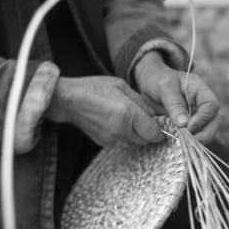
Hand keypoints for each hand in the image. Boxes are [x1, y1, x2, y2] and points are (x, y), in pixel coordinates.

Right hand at [45, 76, 163, 146]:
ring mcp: (111, 138)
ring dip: (133, 132)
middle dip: (147, 132)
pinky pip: (120, 139)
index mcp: (128, 114)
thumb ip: (140, 101)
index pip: (153, 133)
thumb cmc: (94, 88)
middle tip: (144, 120)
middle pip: (145, 140)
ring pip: (132, 140)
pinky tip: (111, 120)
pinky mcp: (103, 143)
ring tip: (123, 116)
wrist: (68, 100)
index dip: (159, 132)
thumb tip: (152, 114)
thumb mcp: (121, 86)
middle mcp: (121, 129)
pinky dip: (121, 132)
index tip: (160, 127)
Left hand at [133, 51, 219, 144]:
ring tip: (179, 141)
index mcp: (199, 89)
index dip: (203, 118)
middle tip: (188, 141)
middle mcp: (201, 103)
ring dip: (195, 140)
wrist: (148, 83)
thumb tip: (184, 123)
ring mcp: (196, 114)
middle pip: (214, 120)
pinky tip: (173, 139)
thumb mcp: (163, 87)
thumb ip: (174, 104)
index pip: (211, 105)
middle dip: (205, 134)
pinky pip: (193, 135)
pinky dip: (185, 141)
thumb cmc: (157, 79)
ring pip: (206, 131)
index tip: (188, 126)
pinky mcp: (187, 124)